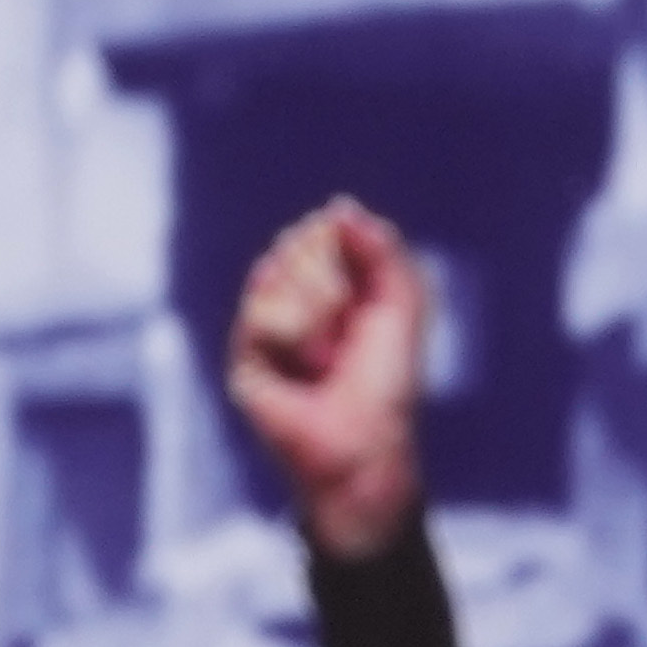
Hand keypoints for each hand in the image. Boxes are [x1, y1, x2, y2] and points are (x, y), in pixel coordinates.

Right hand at [220, 196, 435, 559]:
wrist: (363, 440)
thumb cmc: (388, 380)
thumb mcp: (401, 303)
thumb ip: (382, 248)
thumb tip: (339, 207)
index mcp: (333, 282)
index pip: (321, 230)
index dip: (344, 249)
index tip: (363, 293)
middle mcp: (296, 298)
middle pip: (296, 245)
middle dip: (332, 284)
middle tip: (347, 331)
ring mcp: (267, 325)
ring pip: (275, 274)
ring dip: (315, 314)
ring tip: (327, 357)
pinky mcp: (245, 355)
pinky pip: (260, 312)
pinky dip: (292, 335)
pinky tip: (304, 365)